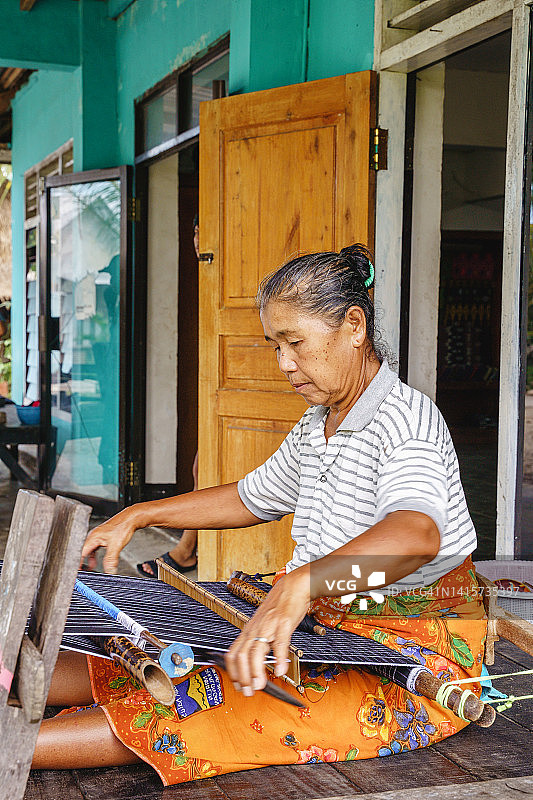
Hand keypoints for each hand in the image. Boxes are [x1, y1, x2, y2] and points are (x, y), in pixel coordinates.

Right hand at [81, 509, 137, 573]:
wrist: (131, 518)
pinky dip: (95, 556)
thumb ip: (111, 560)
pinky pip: (95, 549)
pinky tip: (97, 561)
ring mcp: (98, 537)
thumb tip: (109, 572)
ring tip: (90, 569)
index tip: (77, 572)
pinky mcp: (103, 538)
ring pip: (89, 551)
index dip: (77, 563)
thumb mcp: (116, 546)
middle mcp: (93, 536)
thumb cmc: (123, 526)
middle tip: (82, 573)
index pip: (80, 553)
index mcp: (92, 537)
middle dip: (82, 563)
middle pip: (83, 552)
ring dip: (89, 560)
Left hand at [224, 567, 309, 694]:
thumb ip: (259, 640)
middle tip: (249, 691)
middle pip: (242, 655)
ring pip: (256, 650)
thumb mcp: (263, 623)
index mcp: (250, 630)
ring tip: (261, 685)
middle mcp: (256, 628)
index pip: (233, 653)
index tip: (238, 685)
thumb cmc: (279, 605)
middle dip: (243, 676)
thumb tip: (257, 662)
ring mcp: (269, 625)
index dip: (233, 671)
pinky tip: (281, 670)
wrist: (293, 586)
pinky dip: (279, 659)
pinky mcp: (284, 623)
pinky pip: (280, 643)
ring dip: (257, 671)